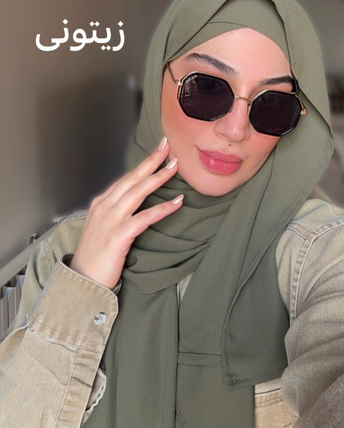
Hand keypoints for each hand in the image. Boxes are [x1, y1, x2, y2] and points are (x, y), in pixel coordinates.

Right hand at [70, 137, 182, 288]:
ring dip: (158, 178)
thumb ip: (116, 213)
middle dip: (151, 161)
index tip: (159, 151)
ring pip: (138, 193)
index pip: (126, 178)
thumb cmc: (96, 257)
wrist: (82, 281)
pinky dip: (162, 208)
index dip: (144, 164)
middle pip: (132, 179)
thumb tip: (137, 204)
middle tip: (168, 146)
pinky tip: (177, 202)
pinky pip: (144, 218)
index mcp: (101, 204)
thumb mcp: (103, 228)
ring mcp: (110, 221)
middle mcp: (104, 207)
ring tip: (174, 167)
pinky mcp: (118, 236)